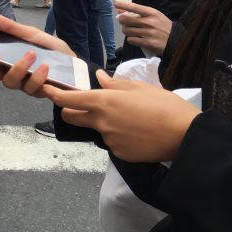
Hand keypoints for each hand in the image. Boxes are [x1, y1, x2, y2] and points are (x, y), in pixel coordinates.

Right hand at [0, 11, 73, 97]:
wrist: (75, 62)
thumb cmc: (49, 48)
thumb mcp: (30, 33)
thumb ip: (10, 27)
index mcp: (4, 57)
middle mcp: (9, 72)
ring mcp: (22, 84)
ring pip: (9, 82)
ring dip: (19, 67)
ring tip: (31, 54)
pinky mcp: (37, 92)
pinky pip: (31, 88)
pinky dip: (37, 77)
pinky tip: (45, 67)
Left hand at [42, 71, 199, 161]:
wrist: (186, 135)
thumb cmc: (164, 105)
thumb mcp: (139, 87)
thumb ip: (115, 84)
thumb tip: (100, 78)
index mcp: (104, 101)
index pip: (68, 99)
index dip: (53, 94)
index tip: (46, 89)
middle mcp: (101, 122)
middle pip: (72, 117)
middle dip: (72, 110)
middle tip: (85, 104)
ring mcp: (109, 140)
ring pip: (96, 129)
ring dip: (103, 124)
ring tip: (130, 119)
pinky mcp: (119, 154)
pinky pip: (112, 142)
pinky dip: (118, 137)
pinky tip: (137, 132)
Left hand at [114, 0, 171, 55]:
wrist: (177, 40)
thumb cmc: (163, 26)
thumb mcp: (154, 15)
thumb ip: (137, 12)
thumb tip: (119, 10)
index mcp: (151, 13)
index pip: (134, 7)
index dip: (123, 4)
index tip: (115, 3)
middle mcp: (149, 22)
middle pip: (125, 19)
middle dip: (122, 21)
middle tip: (125, 22)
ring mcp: (149, 33)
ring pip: (126, 30)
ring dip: (126, 31)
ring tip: (132, 31)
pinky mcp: (148, 43)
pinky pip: (131, 40)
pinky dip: (131, 39)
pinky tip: (136, 38)